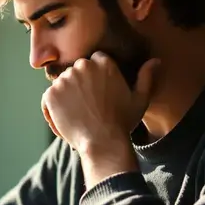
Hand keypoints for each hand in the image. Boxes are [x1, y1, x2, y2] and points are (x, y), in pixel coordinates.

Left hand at [42, 52, 159, 154]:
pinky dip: (54, 107)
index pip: (94, 61)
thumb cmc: (122, 122)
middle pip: (77, 70)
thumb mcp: (139, 99)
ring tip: (79, 114)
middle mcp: (82, 67)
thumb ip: (146, 77)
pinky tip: (67, 120)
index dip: (96, 77)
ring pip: (62, 83)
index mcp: (103, 63)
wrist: (103, 143)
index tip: (99, 93)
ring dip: (67, 95)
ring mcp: (64, 79)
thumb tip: (156, 60)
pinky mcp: (51, 94)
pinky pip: (49, 97)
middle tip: (89, 105)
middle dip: (80, 84)